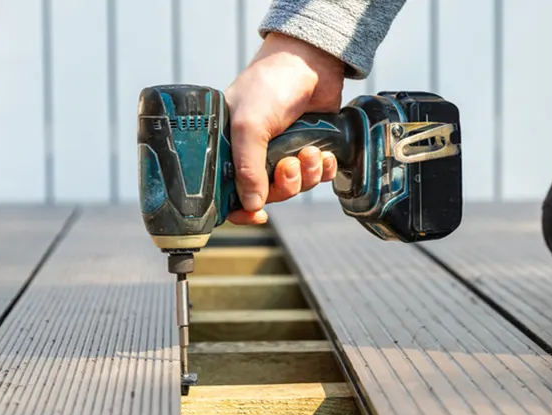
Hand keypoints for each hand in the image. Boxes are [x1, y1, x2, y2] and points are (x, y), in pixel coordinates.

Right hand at [222, 33, 344, 224]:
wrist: (310, 61)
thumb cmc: (269, 85)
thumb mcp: (249, 126)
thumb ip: (248, 168)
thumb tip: (251, 206)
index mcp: (228, 148)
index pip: (228, 192)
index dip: (241, 210)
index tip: (257, 215)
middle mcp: (254, 153)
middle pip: (267, 194)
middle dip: (284, 185)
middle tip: (289, 165)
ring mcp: (282, 151)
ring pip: (295, 186)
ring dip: (305, 175)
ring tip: (310, 152)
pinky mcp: (308, 147)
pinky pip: (316, 176)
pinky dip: (322, 170)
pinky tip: (324, 155)